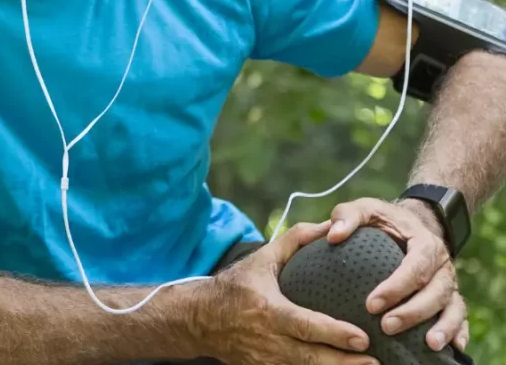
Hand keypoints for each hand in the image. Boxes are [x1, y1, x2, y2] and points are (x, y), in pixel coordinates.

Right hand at [199, 222, 377, 364]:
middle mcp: (268, 340)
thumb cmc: (235, 286)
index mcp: (268, 310)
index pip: (305, 325)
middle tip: (376, 360)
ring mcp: (267, 360)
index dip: (334, 333)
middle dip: (345, 362)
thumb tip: (328, 226)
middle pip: (312, 358)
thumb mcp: (260, 260)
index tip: (362, 337)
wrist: (200, 319)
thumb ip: (293, 242)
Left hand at [328, 198, 466, 351]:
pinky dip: (458, 332)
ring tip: (428, 345)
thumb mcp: (364, 209)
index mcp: (424, 242)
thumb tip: (332, 235)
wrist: (408, 223)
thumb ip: (347, 217)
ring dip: (442, 327)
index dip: (397, 287)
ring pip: (452, 306)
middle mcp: (442, 263)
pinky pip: (460, 316)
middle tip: (386, 326)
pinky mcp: (450, 296)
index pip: (416, 266)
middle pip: (435, 291)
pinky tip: (450, 349)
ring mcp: (448, 281)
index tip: (371, 304)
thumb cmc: (381, 219)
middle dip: (413, 312)